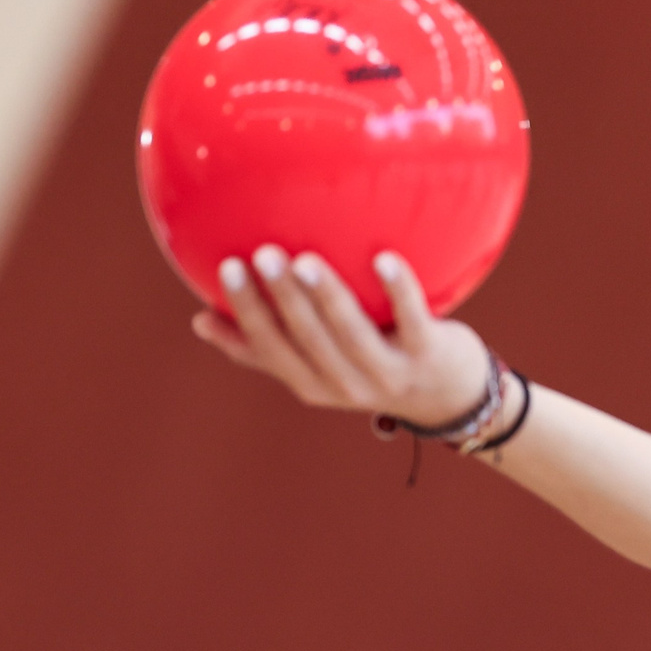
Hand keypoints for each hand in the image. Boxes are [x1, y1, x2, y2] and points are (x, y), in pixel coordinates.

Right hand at [192, 245, 489, 426]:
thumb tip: (198, 322)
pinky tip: (385, 258)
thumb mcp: (317, 367)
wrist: (451, 397)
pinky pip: (412, 319)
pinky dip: (399, 290)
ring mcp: (390, 372)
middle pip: (309, 340)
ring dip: (328, 296)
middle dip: (282, 298)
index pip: (271, 349)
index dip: (248, 312)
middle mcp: (348, 384)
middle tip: (261, 253)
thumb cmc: (372, 367)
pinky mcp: (429, 354)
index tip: (226, 268)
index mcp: (313, 384)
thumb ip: (263, 349)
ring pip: (353, 333)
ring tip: (305, 258)